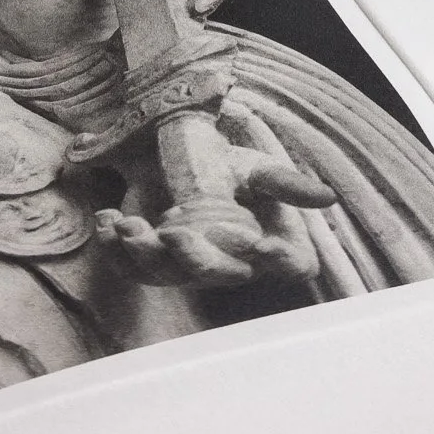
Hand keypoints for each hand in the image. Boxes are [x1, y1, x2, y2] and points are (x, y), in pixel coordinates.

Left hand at [96, 95, 335, 287]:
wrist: (186, 159)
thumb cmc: (233, 170)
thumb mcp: (260, 170)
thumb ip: (287, 184)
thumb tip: (328, 197)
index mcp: (268, 246)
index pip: (287, 264)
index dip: (280, 260)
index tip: (262, 244)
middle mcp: (228, 265)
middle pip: (214, 273)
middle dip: (191, 256)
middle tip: (171, 229)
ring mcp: (187, 268)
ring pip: (165, 274)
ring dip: (141, 254)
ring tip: (124, 223)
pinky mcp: (153, 263)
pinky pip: (130, 267)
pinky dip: (113, 248)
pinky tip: (105, 218)